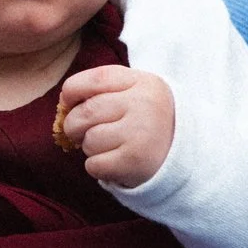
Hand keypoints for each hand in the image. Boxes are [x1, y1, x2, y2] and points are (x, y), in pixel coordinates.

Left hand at [58, 66, 174, 188]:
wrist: (183, 154)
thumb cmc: (147, 120)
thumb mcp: (135, 93)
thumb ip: (102, 90)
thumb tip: (64, 101)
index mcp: (143, 82)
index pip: (92, 80)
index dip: (72, 92)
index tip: (69, 103)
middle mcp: (144, 105)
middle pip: (84, 113)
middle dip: (75, 126)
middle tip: (83, 132)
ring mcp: (141, 134)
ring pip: (89, 141)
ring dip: (91, 148)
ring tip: (111, 146)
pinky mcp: (134, 162)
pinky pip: (93, 165)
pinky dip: (98, 167)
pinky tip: (115, 162)